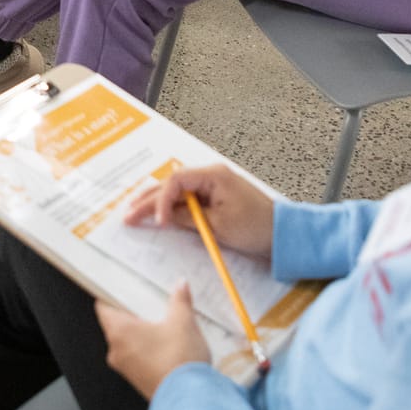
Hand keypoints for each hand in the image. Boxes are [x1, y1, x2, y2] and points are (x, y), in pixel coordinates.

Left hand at [97, 285, 212, 399]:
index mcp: (119, 331)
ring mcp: (126, 369)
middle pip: (117, 324)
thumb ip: (179, 300)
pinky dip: (148, 350)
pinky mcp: (138, 381)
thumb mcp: (183, 322)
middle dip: (133, 314)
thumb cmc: (179, 361)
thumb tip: (180, 285)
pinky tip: (167, 346)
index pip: (103, 307)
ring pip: (128, 343)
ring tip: (164, 324)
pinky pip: (137, 358)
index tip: (121, 288)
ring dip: (142, 334)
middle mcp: (116, 351)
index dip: (111, 295)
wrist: (190, 401)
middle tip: (150, 303)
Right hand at [124, 163, 274, 258]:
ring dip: (155, 202)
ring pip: (176, 190)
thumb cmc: (256, 227)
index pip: (175, 181)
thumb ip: (188, 219)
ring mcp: (212, 185)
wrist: (283, 234)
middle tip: (128, 215)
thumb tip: (164, 217)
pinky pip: (186, 199)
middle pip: (171, 184)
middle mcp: (210, 175)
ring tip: (132, 211)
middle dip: (148, 200)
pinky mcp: (214, 197)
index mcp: (213, 176)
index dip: (161, 200)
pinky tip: (155, 213)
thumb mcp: (219, 226)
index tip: (157, 221)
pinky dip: (170, 207)